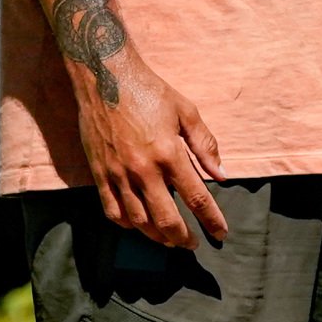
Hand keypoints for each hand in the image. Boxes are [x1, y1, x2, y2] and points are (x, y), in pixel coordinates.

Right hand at [74, 47, 228, 250]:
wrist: (104, 77)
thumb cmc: (149, 92)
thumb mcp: (186, 111)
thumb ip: (206, 145)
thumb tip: (222, 175)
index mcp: (169, 154)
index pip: (196, 198)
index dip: (211, 220)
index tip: (221, 233)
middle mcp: (143, 170)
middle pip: (166, 219)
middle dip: (182, 238)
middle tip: (192, 244)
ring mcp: (118, 174)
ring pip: (138, 221)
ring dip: (156, 236)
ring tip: (169, 240)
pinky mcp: (99, 173)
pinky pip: (112, 210)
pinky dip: (127, 224)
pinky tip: (138, 226)